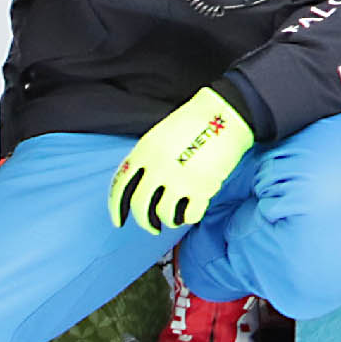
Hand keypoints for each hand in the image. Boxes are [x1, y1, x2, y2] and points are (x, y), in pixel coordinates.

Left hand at [110, 86, 257, 231]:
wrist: (225, 114)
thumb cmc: (193, 123)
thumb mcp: (159, 136)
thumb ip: (146, 160)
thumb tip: (140, 188)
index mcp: (144, 151)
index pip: (119, 186)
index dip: (115, 208)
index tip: (118, 222)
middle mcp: (158, 167)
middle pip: (140, 206)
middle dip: (144, 222)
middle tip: (152, 227)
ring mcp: (179, 179)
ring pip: (164, 215)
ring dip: (168, 221)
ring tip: (174, 218)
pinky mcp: (202, 188)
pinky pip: (189, 216)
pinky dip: (189, 217)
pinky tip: (191, 211)